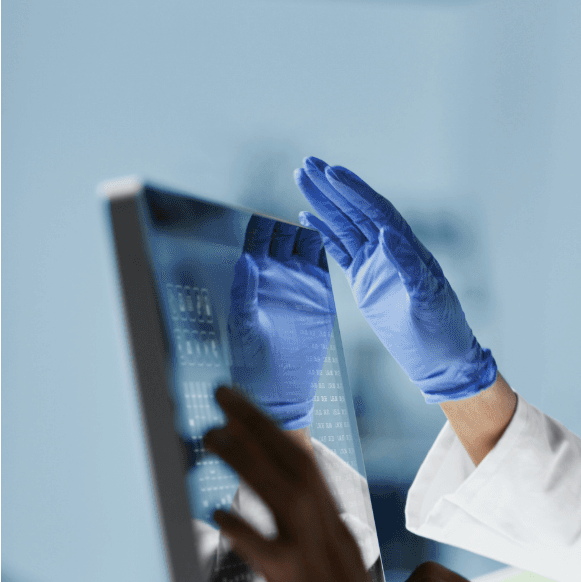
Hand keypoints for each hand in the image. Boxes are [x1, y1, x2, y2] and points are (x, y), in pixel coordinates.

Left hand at [204, 386, 534, 581]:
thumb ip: (320, 581)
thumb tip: (296, 576)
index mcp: (341, 545)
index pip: (310, 479)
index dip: (282, 443)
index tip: (261, 418)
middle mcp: (332, 544)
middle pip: (295, 468)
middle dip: (258, 427)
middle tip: (226, 395)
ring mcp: (318, 565)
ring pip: (282, 493)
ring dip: (245, 457)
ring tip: (211, 432)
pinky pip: (267, 550)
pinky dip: (241, 527)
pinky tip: (215, 511)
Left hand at [227, 216, 335, 429]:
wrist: (282, 385)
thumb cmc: (253, 359)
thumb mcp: (244, 325)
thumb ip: (245, 292)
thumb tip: (245, 259)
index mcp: (255, 278)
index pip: (257, 240)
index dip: (262, 222)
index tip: (270, 206)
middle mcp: (277, 275)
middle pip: (283, 234)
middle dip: (289, 215)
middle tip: (299, 196)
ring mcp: (300, 282)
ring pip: (306, 243)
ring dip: (312, 224)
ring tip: (324, 203)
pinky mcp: (321, 294)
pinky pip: (325, 263)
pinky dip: (328, 246)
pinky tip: (336, 230)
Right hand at [295, 159, 496, 402]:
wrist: (439, 359)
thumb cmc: (442, 328)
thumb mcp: (428, 297)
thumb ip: (408, 265)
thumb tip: (388, 234)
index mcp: (409, 248)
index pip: (377, 211)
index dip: (355, 190)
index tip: (332, 171)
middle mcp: (391, 250)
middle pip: (356, 211)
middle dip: (332, 187)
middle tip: (306, 163)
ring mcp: (376, 264)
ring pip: (344, 226)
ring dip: (323, 203)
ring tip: (301, 178)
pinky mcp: (364, 281)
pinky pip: (340, 250)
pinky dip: (323, 233)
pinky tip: (306, 215)